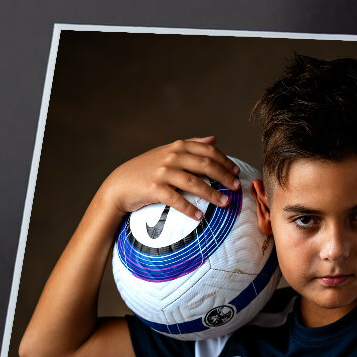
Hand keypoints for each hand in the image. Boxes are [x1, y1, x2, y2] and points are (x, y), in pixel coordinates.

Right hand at [98, 136, 239, 224]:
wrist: (120, 184)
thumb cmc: (147, 168)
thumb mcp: (168, 152)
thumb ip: (191, 144)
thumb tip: (214, 139)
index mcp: (177, 146)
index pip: (208, 151)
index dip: (225, 161)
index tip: (236, 171)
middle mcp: (171, 157)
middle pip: (206, 165)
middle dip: (224, 177)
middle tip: (236, 188)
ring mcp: (162, 172)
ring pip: (194, 183)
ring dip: (212, 194)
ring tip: (225, 203)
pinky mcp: (154, 189)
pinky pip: (176, 200)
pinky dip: (189, 209)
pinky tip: (199, 217)